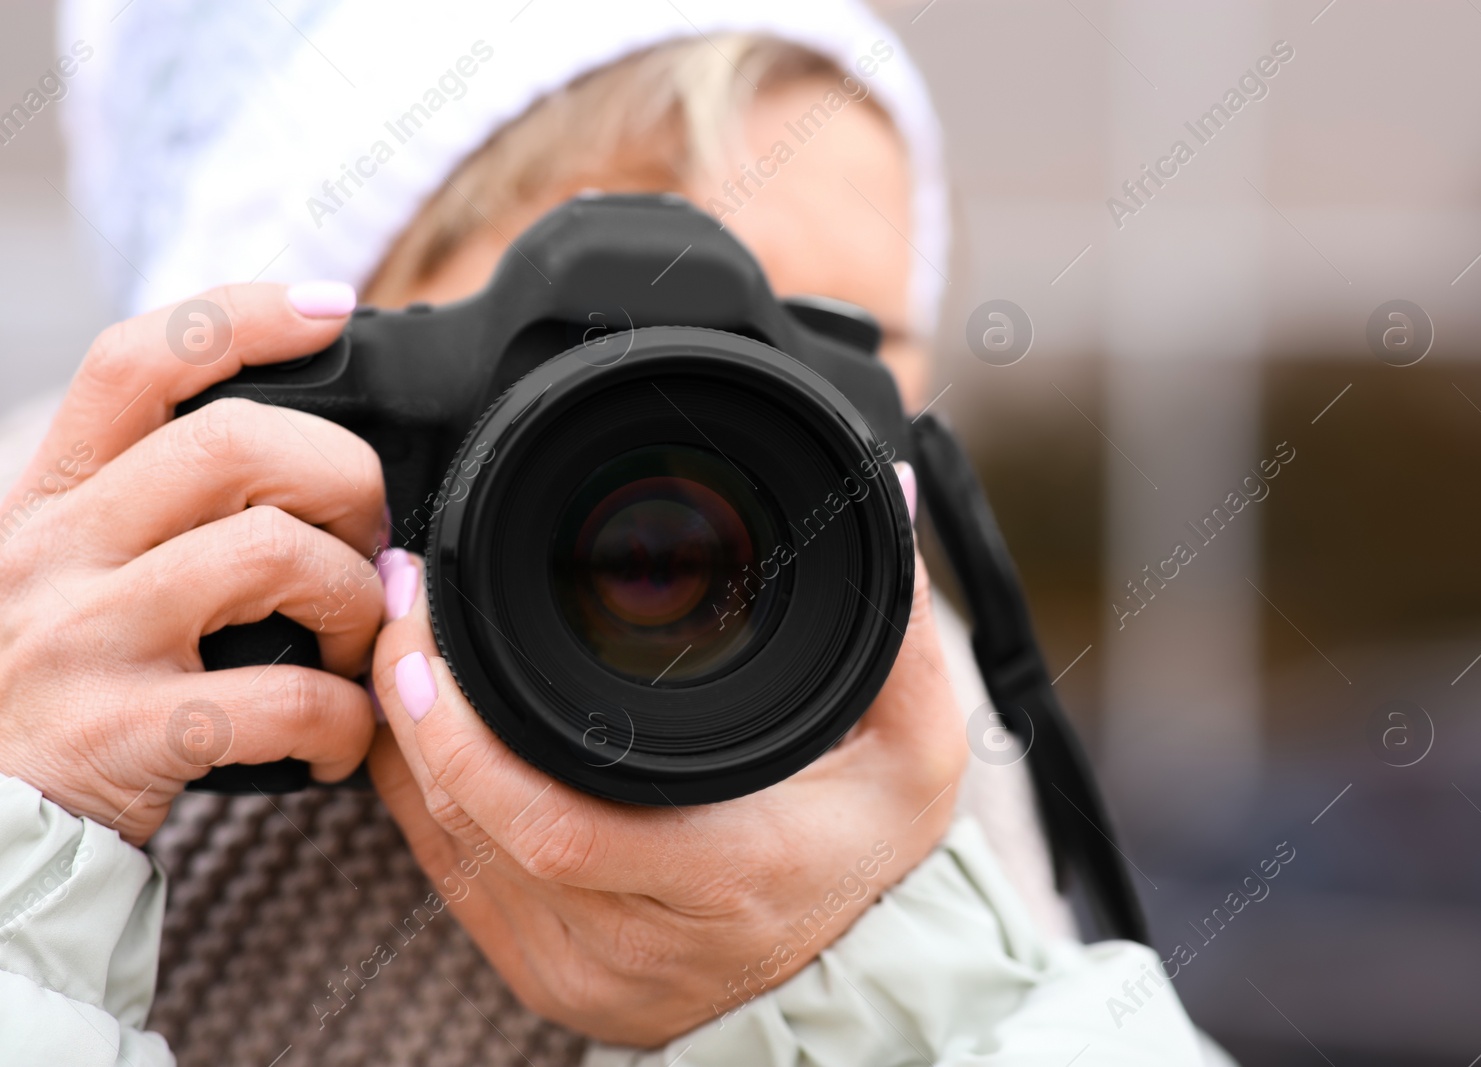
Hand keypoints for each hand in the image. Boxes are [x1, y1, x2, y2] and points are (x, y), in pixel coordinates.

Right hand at [0, 282, 386, 843]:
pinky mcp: (121, 736)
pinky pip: (284, 697)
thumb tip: (287, 451)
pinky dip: (345, 718)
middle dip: (341, 478)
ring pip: (272, 554)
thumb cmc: (50, 698)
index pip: (136, 362)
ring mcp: (82, 641)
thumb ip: (146, 508)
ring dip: (356, 597)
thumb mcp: (65, 576)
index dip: (241, 315)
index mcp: (46, 502)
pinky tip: (339, 739)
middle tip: (367, 542)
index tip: (332, 306)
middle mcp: (52, 552)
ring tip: (360, 644)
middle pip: (232, 442)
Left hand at [367, 528, 966, 1045]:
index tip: (431, 640)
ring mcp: (582, 969)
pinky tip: (425, 731)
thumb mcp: (914, 744)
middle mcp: (642, 941)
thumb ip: (897, 624)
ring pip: (451, 850)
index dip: (464, 736)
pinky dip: (427, 798)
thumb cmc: (872, 850)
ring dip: (414, 747)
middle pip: (480, 824)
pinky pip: (451, 880)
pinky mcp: (546, 976)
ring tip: (406, 650)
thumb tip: (883, 491)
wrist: (853, 974)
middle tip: (406, 606)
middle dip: (418, 709)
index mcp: (729, 877)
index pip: (554, 825)